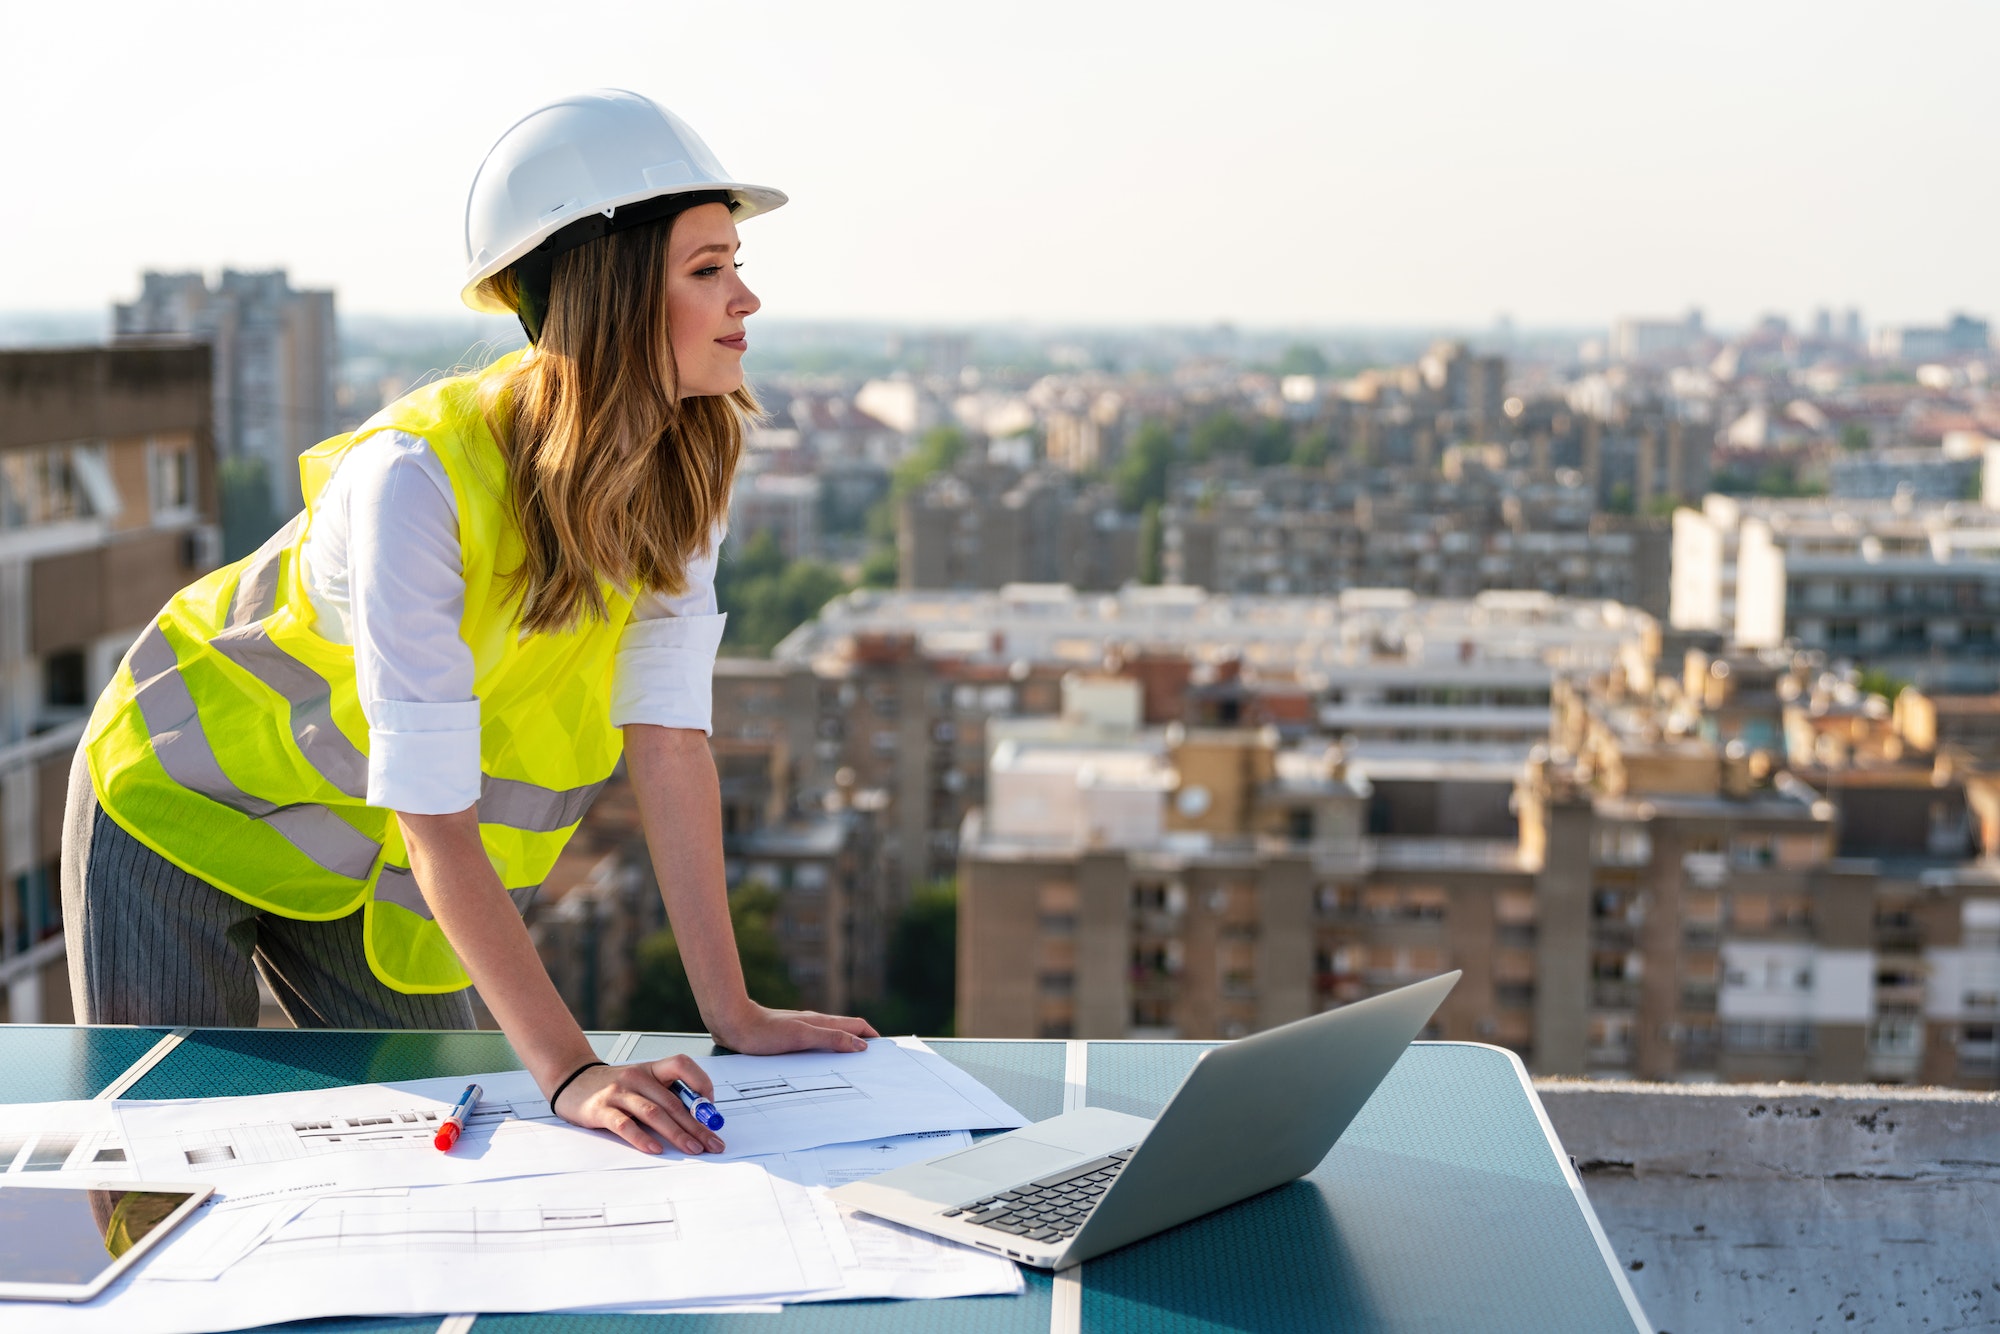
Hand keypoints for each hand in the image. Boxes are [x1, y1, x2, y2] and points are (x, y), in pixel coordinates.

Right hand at [551, 1055, 726, 1155]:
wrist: (572, 1080)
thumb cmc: (614, 1086)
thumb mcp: (643, 1083)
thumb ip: (666, 1096)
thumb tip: (699, 1119)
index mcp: (651, 1069)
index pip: (682, 1064)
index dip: (701, 1082)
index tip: (711, 1107)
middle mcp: (637, 1078)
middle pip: (673, 1101)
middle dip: (697, 1125)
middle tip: (713, 1143)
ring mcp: (618, 1093)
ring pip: (654, 1113)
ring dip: (677, 1133)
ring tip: (693, 1148)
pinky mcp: (601, 1110)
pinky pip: (625, 1125)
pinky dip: (641, 1138)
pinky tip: (655, 1148)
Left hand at [709, 1002, 879, 1055]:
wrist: (735, 1025)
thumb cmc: (765, 1032)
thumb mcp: (802, 1037)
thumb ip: (831, 1039)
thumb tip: (861, 1044)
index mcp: (822, 1021)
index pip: (857, 1025)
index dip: (873, 1036)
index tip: (885, 1052)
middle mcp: (815, 1024)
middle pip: (848, 1031)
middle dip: (864, 1043)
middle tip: (874, 1063)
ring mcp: (803, 1030)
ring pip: (832, 1038)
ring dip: (846, 1049)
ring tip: (853, 1068)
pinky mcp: (790, 1039)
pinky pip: (817, 1045)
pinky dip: (828, 1053)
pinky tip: (823, 1066)